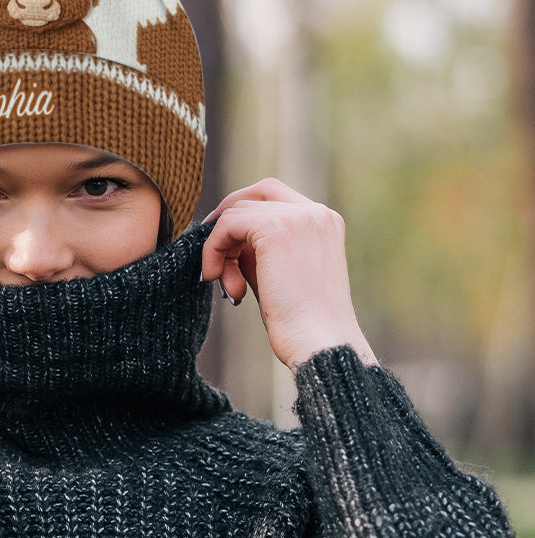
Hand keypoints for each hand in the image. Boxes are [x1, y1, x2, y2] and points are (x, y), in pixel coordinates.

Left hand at [201, 179, 376, 371]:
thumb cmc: (301, 322)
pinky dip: (213, 249)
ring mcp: (297, 217)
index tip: (226, 246)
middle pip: (256, 193)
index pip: (275, 197)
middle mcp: (315, 212)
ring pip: (236, 212)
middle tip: (213, 254)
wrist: (320, 344)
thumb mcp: (278, 274)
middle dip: (228, 220)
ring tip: (228, 286)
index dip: (243, 215)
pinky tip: (215, 277)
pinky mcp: (276, 228)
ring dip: (220, 248)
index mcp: (324, 222)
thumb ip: (257, 249)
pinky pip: (227, 225)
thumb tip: (226, 238)